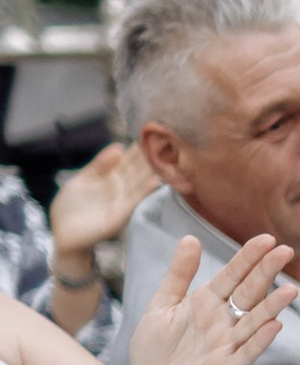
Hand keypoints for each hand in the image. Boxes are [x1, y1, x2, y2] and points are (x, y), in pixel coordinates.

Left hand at [47, 140, 159, 287]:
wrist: (62, 235)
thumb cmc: (70, 208)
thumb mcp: (81, 180)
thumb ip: (98, 165)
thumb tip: (118, 146)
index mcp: (111, 177)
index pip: (130, 159)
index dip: (141, 146)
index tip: (155, 130)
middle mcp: (121, 188)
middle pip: (140, 168)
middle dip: (153, 155)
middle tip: (171, 138)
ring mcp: (122, 201)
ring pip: (141, 182)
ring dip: (156, 171)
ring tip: (170, 156)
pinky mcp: (119, 216)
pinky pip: (134, 201)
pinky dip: (145, 191)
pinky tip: (155, 181)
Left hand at [129, 232, 295, 364]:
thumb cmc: (156, 349)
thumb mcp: (161, 306)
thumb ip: (178, 275)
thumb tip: (191, 238)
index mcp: (207, 302)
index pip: (233, 275)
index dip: (248, 257)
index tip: (266, 239)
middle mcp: (223, 321)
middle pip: (249, 292)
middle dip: (266, 273)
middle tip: (285, 251)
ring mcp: (228, 345)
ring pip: (255, 322)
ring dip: (273, 307)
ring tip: (291, 291)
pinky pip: (247, 353)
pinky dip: (260, 340)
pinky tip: (275, 326)